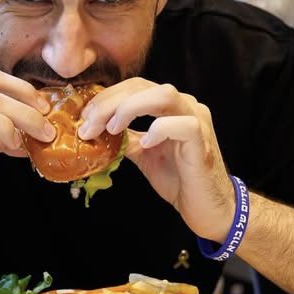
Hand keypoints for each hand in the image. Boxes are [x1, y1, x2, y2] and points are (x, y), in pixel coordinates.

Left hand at [78, 79, 234, 240]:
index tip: (85, 117)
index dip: (107, 97)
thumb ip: (126, 138)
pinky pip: (183, 124)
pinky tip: (145, 144)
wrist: (208, 207)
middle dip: (110, 102)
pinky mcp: (203, 140)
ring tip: (112, 129)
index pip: (134, 86)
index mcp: (170, 106)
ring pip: (164, 95)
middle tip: (89, 124)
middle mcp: (185, 105)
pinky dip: (159, 130)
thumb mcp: (143, 155)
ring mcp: (197, 120)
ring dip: (130, 108)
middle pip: (143, 86)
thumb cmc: (179, 180)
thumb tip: (96, 130)